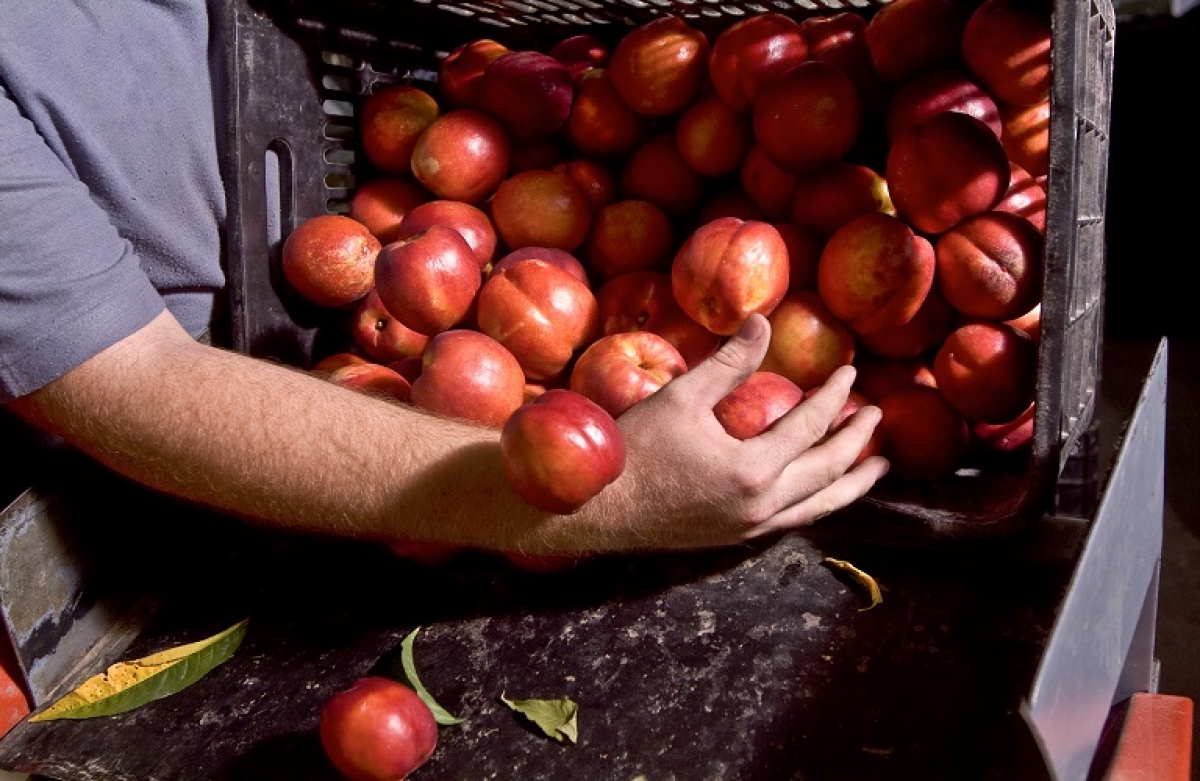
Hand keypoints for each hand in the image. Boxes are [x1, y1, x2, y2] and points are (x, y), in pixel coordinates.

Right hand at [589, 313, 888, 549]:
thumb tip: (763, 322)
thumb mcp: (680, 397)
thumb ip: (727, 362)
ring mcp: (749, 528)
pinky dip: (817, 503)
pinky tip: (820, 491)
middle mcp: (760, 506)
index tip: (849, 374)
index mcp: (752, 470)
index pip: (809, 426)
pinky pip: (792, 521)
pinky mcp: (735, 538)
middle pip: (827, 472)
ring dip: (850, 484)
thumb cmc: (634, 449)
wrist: (595, 509)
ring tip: (876, 468)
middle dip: (857, 443)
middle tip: (877, 418)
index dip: (833, 397)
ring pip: (817, 507)